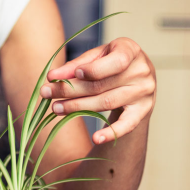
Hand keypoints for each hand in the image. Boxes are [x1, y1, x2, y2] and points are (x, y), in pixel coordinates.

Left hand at [39, 37, 155, 144]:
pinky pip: (127, 125)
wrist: (137, 76)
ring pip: (106, 103)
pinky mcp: (142, 111)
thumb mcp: (96, 56)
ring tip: (55, 108)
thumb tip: (52, 77)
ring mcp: (144, 92)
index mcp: (130, 50)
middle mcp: (141, 71)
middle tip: (46, 92)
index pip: (115, 62)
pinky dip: (111, 133)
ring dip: (78, 107)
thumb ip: (76, 65)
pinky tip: (96, 138)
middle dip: (70, 90)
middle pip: (101, 85)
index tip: (73, 74)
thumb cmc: (111, 62)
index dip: (93, 69)